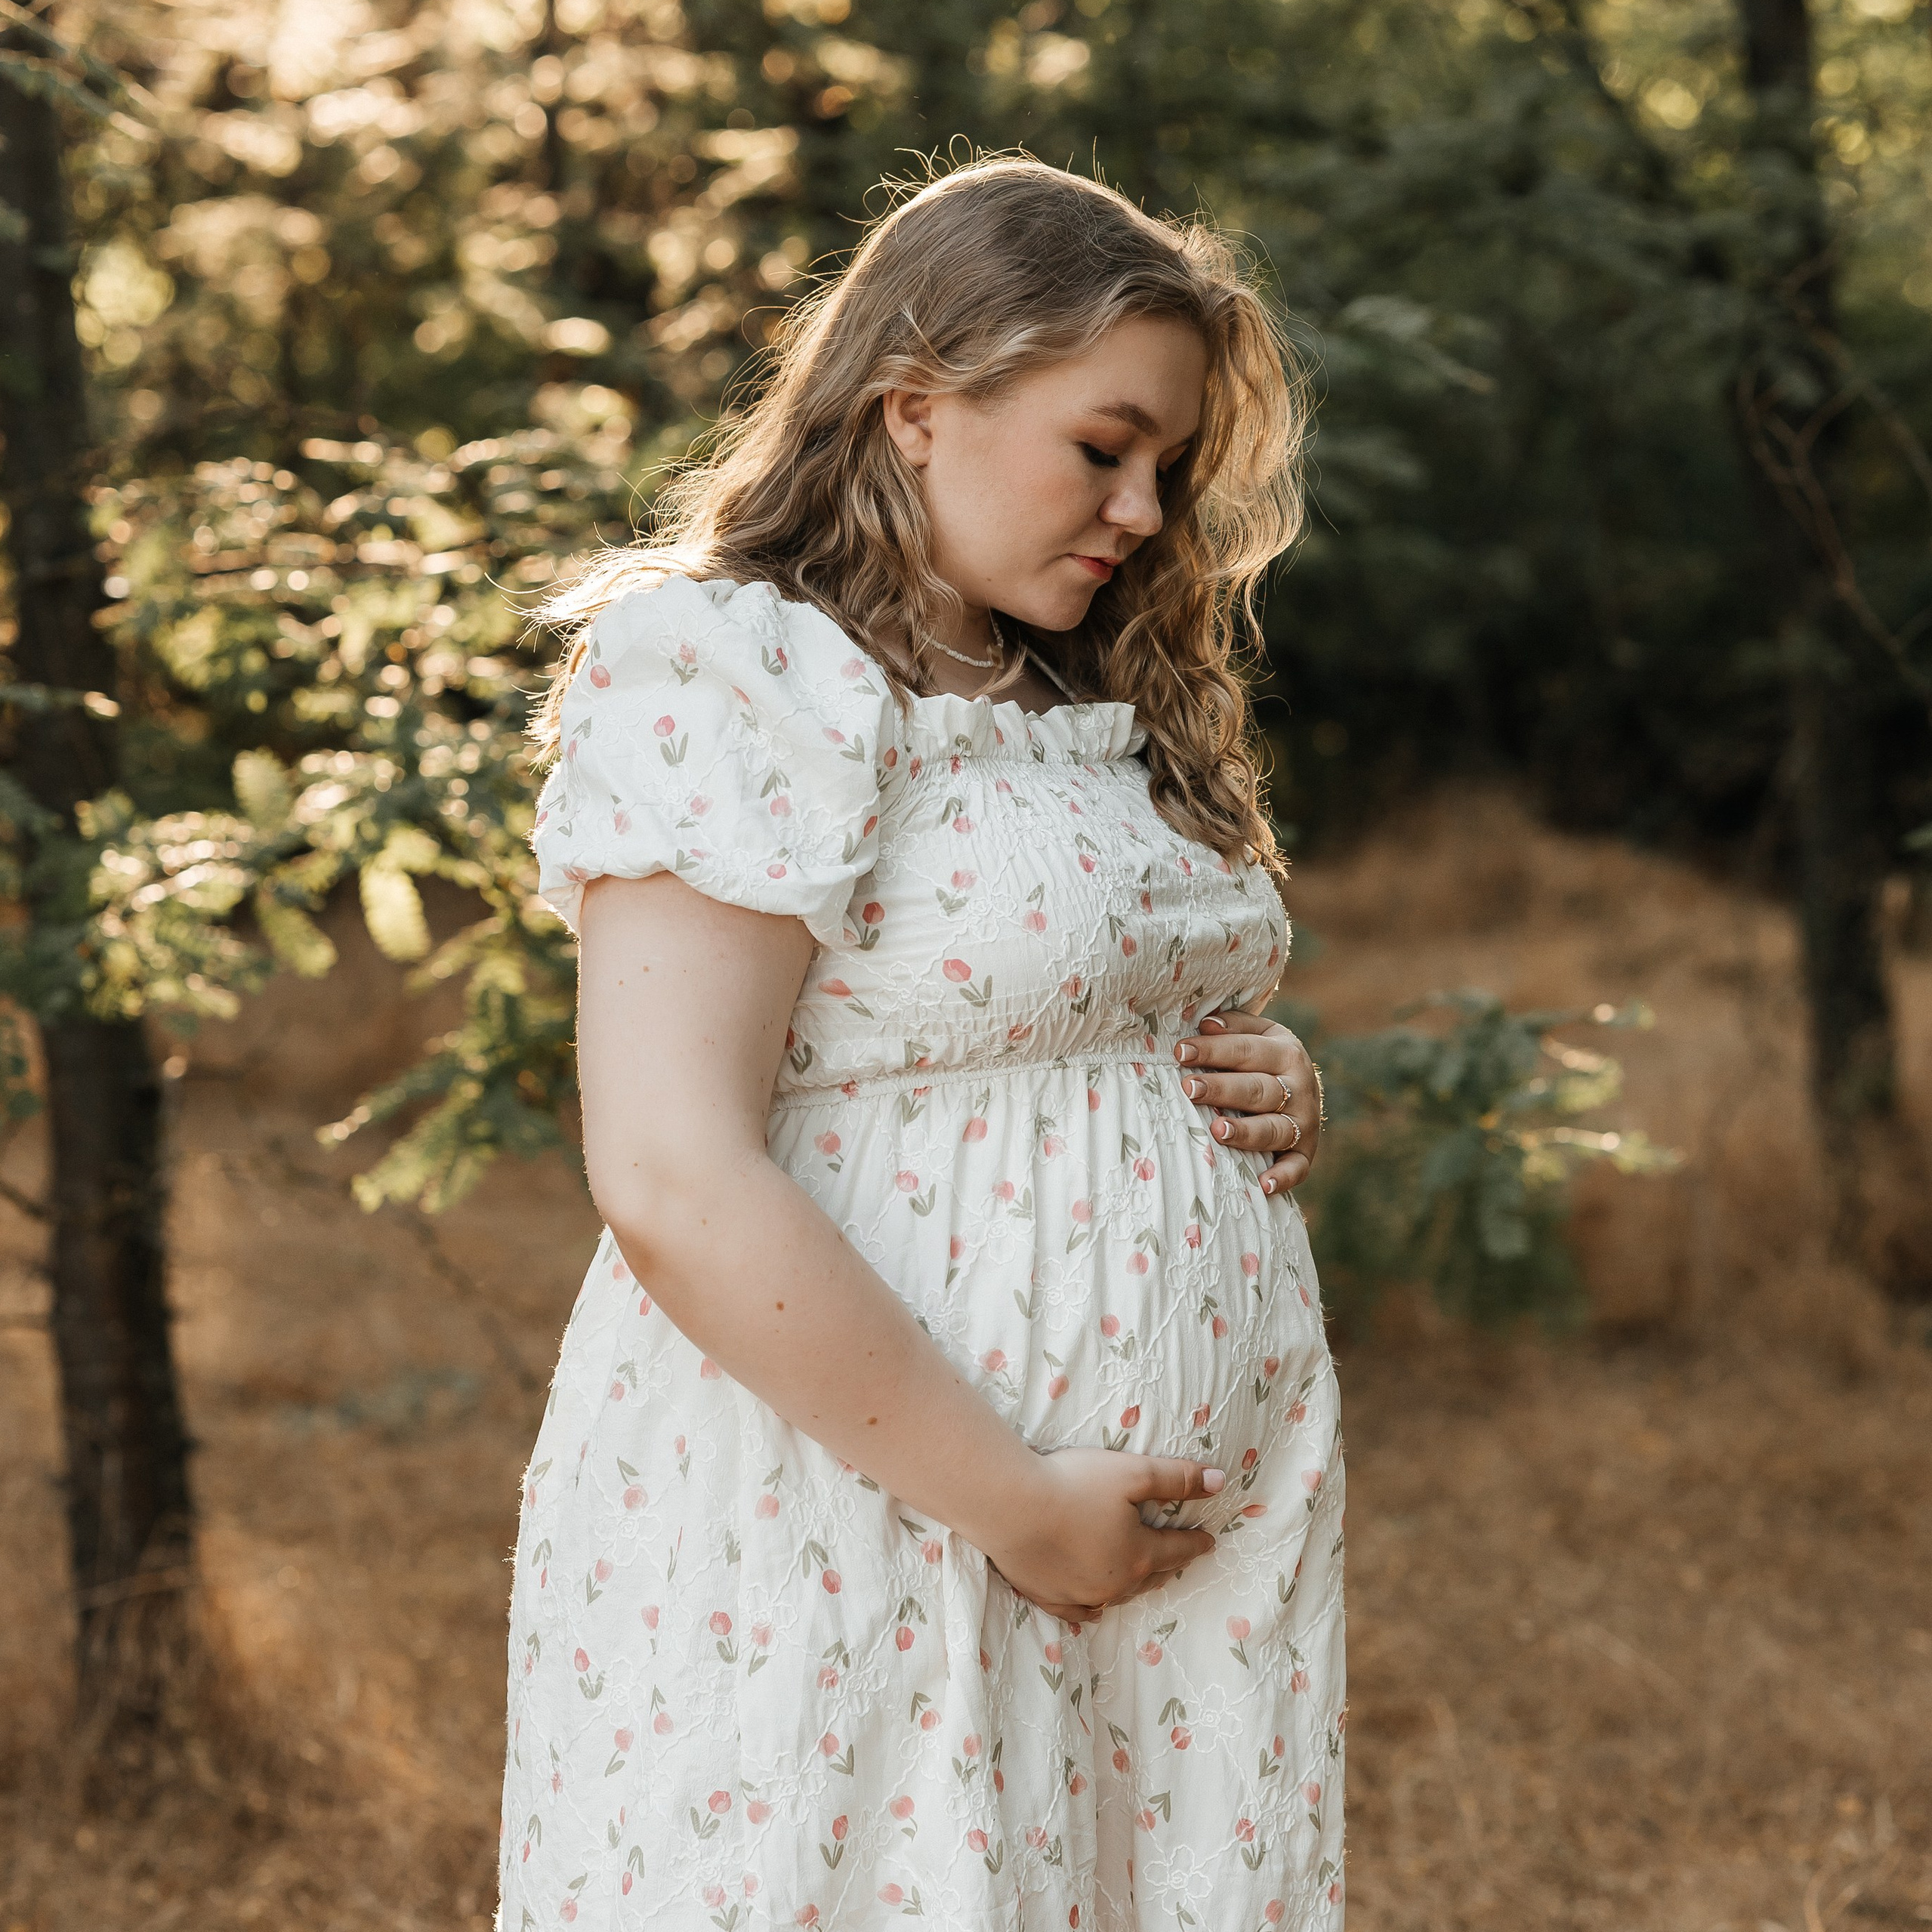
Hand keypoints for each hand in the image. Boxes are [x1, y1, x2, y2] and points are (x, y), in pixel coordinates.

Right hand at [975, 1448, 1222, 1621]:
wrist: (1009, 1506)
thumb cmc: (1073, 1484)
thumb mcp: (1133, 1473)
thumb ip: (1177, 1479)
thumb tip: (1220, 1481)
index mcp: (1138, 1555)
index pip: (1177, 1549)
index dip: (1195, 1543)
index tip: (1209, 1541)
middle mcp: (1113, 1583)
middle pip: (1149, 1575)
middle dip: (1167, 1565)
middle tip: (1177, 1557)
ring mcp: (1079, 1595)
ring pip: (1117, 1595)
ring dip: (1134, 1585)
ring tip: (1142, 1577)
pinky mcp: (1047, 1596)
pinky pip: (1079, 1611)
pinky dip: (1092, 1608)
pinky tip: (1096, 1608)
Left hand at [1175, 1009, 1322, 1195]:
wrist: (1305, 1088)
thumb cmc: (1265, 1058)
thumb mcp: (1258, 1034)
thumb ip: (1234, 1026)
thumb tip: (1205, 1023)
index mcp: (1286, 1052)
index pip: (1246, 1050)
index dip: (1213, 1050)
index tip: (1180, 1052)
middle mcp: (1300, 1088)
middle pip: (1258, 1089)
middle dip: (1222, 1089)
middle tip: (1189, 1089)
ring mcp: (1305, 1122)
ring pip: (1274, 1129)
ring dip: (1247, 1132)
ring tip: (1218, 1131)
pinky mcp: (1306, 1152)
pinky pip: (1297, 1167)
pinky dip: (1283, 1177)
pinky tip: (1263, 1184)